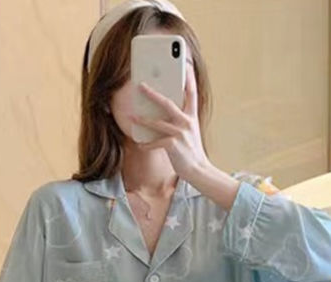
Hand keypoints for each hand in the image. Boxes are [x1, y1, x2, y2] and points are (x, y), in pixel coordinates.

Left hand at [131, 64, 210, 179]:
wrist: (198, 169)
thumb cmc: (191, 150)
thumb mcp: (189, 131)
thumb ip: (179, 120)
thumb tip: (161, 111)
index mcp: (192, 116)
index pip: (191, 92)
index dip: (188, 77)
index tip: (185, 63)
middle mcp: (187, 122)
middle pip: (168, 103)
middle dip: (153, 93)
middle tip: (140, 85)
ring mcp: (180, 133)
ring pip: (157, 122)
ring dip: (142, 119)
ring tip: (131, 115)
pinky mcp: (173, 145)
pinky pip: (155, 142)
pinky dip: (146, 144)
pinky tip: (139, 144)